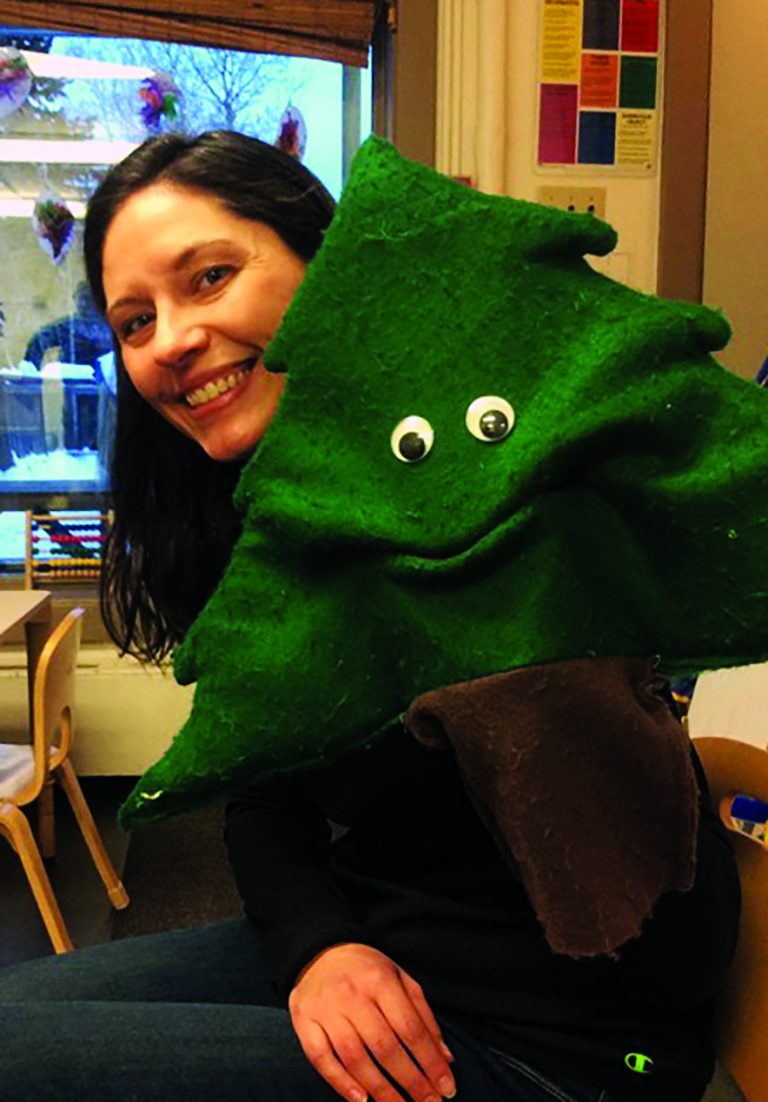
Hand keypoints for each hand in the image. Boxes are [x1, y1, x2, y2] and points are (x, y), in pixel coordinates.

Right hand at [288, 942, 456, 1101]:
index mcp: (379, 979)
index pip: (410, 1029)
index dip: (430, 1062)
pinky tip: (361, 1100)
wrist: (319, 952)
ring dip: (380, 1089)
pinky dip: (340, 1082)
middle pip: (384, 1047)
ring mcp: (325, 1008)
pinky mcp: (303, 1020)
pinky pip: (320, 1058)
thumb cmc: (367, 970)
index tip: (446, 1087)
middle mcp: (351, 993)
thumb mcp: (400, 979)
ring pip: (354, 1057)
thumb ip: (422, 1016)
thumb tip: (444, 1058)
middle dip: (411, 1081)